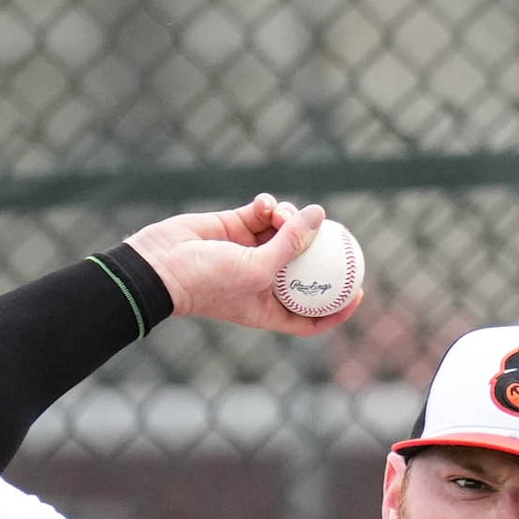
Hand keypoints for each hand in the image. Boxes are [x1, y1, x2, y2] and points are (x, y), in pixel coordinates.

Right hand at [124, 197, 355, 334]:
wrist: (159, 263)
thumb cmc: (208, 281)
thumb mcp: (258, 269)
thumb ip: (292, 244)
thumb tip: (321, 215)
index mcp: (271, 307)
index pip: (313, 315)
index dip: (338, 307)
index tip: (359, 290)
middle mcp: (264, 280)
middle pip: (305, 267)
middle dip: (320, 250)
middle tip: (336, 233)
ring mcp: (250, 252)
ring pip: (286, 233)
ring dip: (290, 220)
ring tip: (282, 215)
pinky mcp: (236, 227)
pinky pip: (263, 213)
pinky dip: (268, 206)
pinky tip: (265, 204)